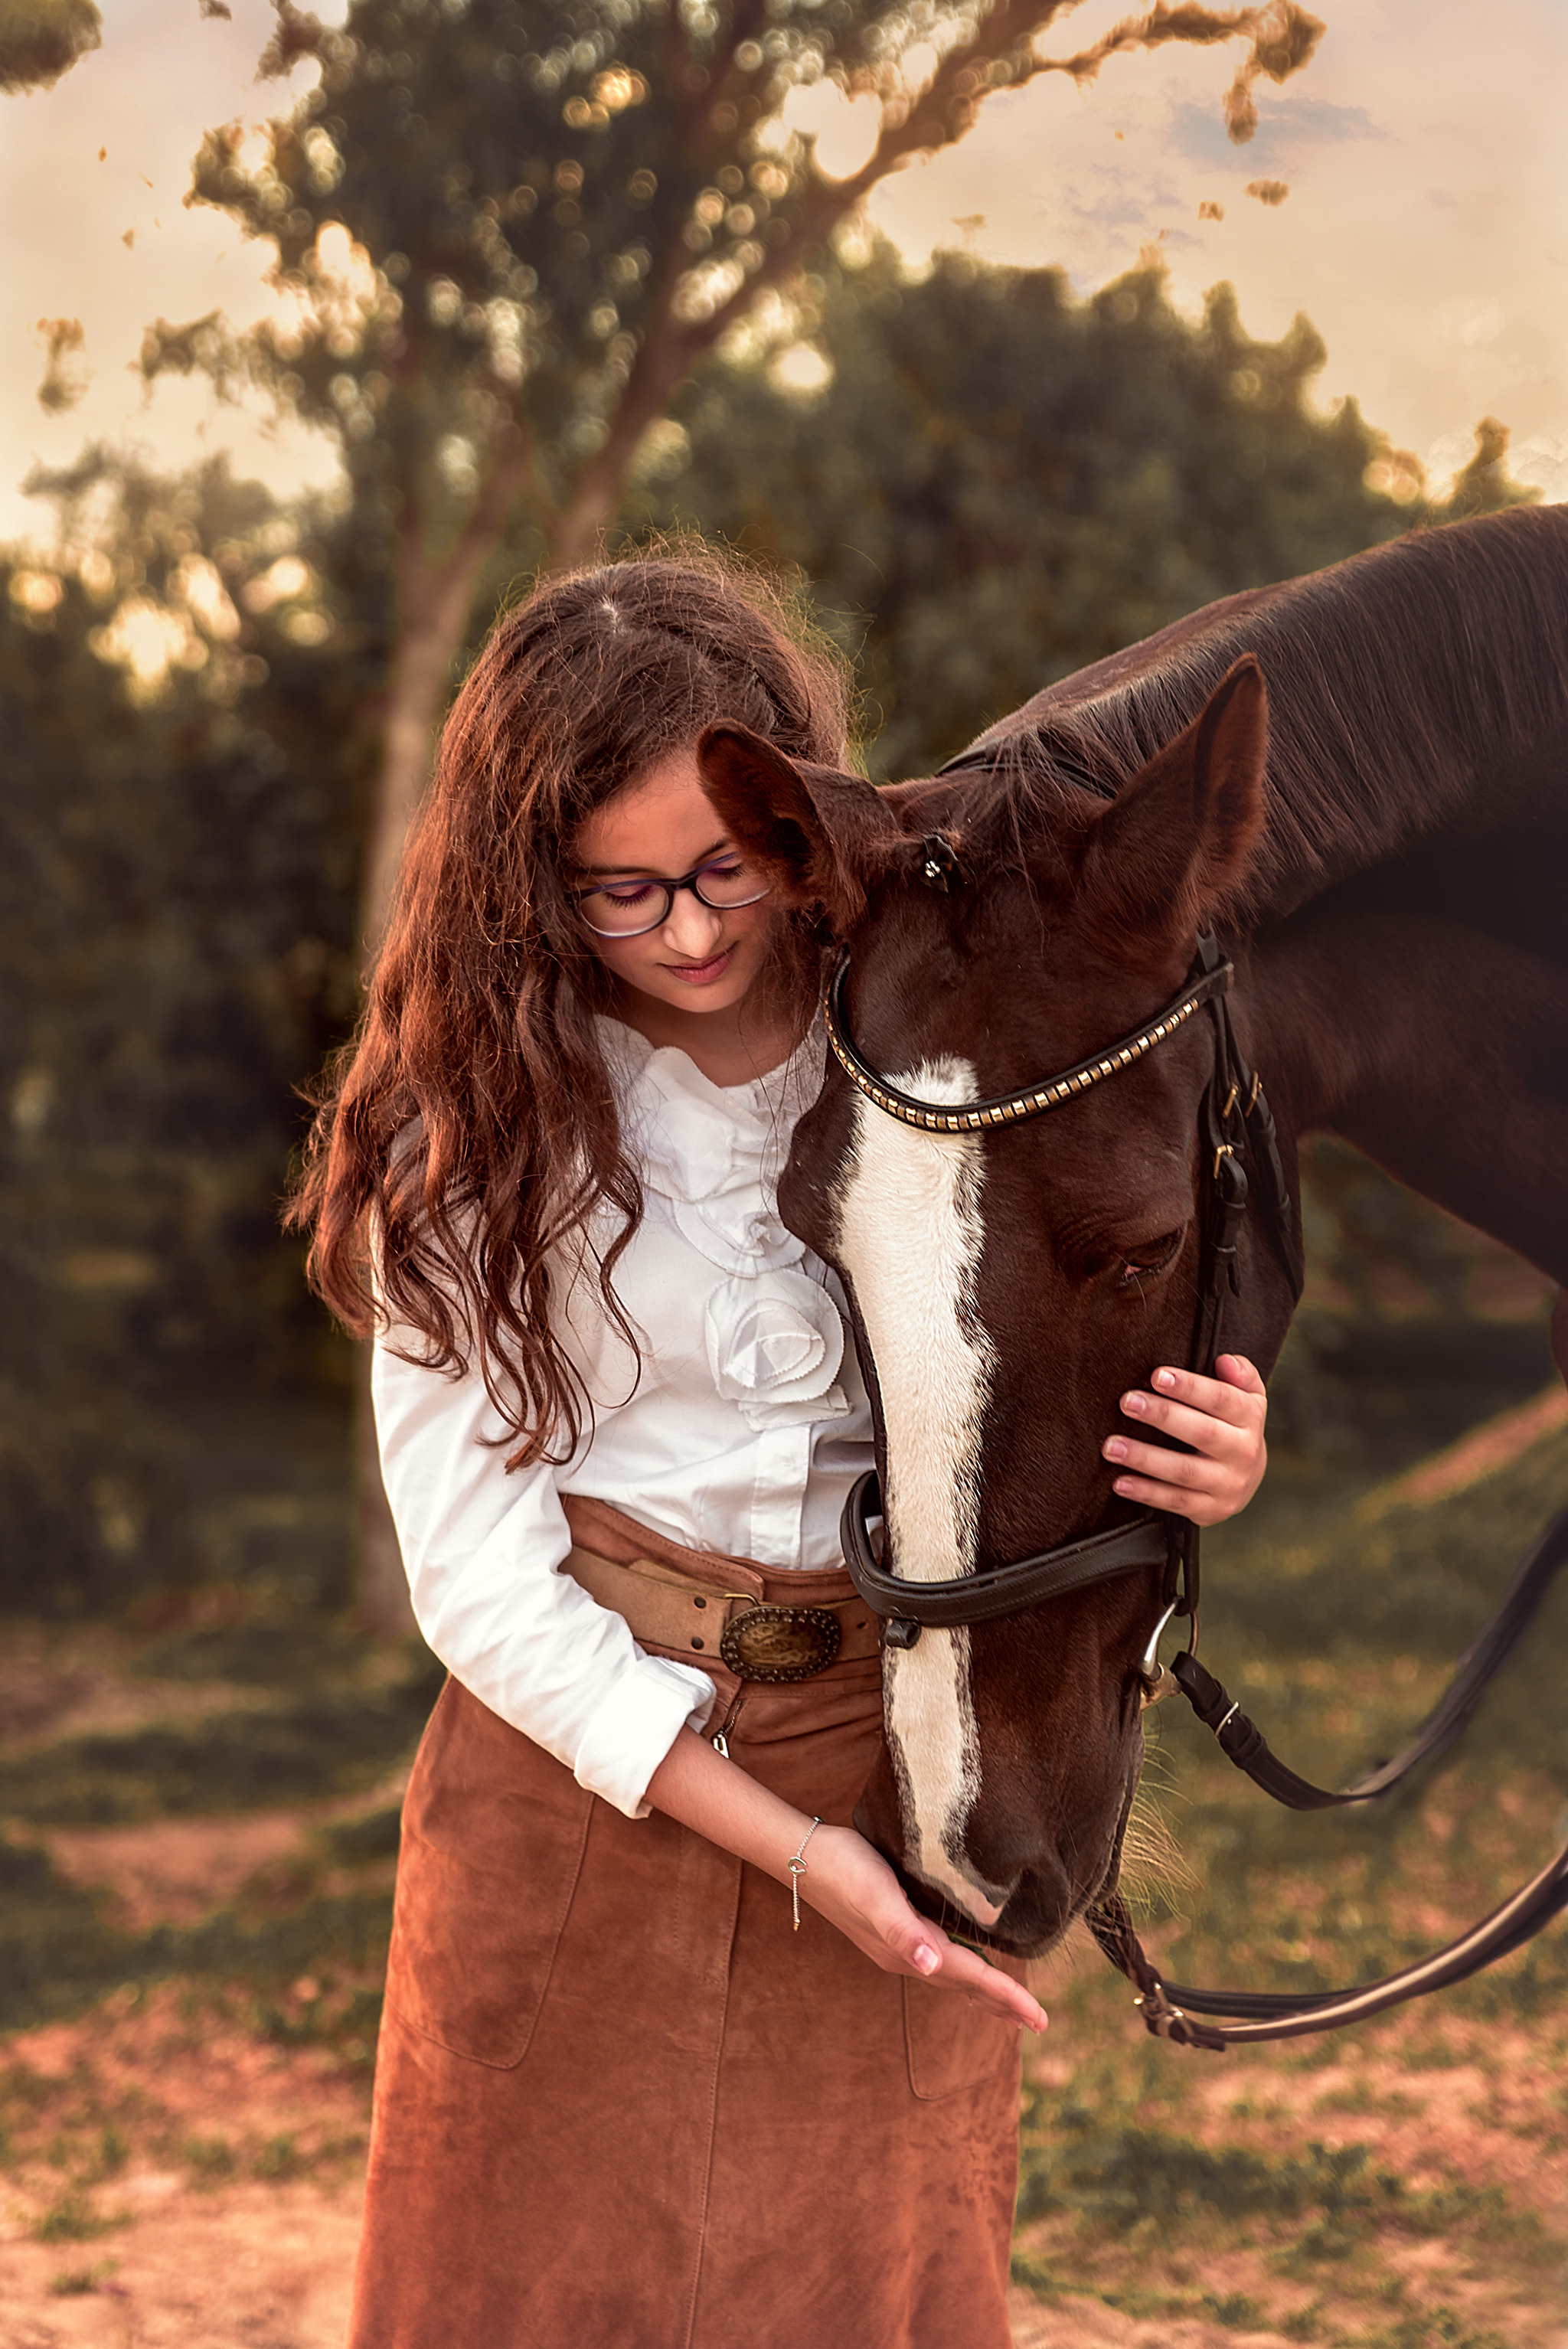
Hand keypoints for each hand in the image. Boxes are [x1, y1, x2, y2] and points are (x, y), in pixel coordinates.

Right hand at [796, 1824, 1047, 2032]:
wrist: (804, 1854)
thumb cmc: (844, 1866)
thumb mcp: (876, 1894)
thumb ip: (902, 1930)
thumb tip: (929, 1966)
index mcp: (911, 1949)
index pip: (969, 1978)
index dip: (1006, 1996)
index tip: (1040, 2018)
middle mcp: (907, 1954)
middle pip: (964, 1984)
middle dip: (1001, 2003)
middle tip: (1037, 2022)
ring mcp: (897, 1944)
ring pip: (952, 1973)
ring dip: (982, 1989)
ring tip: (1009, 2003)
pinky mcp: (892, 1927)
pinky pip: (938, 1956)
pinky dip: (962, 1967)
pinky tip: (965, 1959)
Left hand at [1101, 1353, 1266, 1524]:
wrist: (1247, 1478)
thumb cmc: (1234, 1426)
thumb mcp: (1247, 1397)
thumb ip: (1241, 1374)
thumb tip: (1225, 1361)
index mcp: (1250, 1418)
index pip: (1222, 1399)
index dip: (1190, 1387)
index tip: (1158, 1375)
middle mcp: (1244, 1452)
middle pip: (1202, 1433)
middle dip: (1163, 1416)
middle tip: (1127, 1402)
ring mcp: (1228, 1484)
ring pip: (1183, 1471)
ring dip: (1145, 1458)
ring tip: (1111, 1446)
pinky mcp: (1211, 1509)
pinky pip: (1175, 1501)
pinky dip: (1146, 1493)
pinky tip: (1120, 1482)